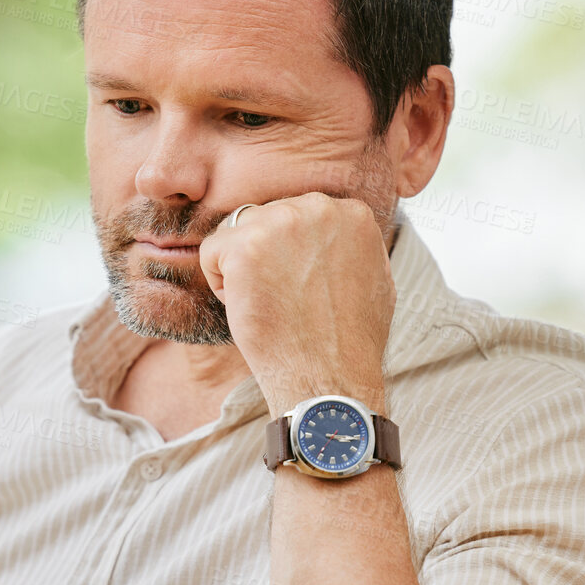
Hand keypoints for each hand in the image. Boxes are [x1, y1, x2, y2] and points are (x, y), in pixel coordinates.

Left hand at [197, 191, 393, 415]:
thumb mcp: (372, 277)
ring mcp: (281, 223)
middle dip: (264, 258)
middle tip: (284, 299)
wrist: (330, 376)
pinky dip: (220, 283)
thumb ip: (349, 244)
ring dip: (241, 268)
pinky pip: (211, 251)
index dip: (291, 256)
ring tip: (268, 303)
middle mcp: (319, 208)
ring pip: (236, 233)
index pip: (297, 215)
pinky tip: (248, 307)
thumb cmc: (349, 340)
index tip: (304, 287)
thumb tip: (333, 231)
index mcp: (351, 213)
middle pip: (264, 219)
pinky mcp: (245, 247)